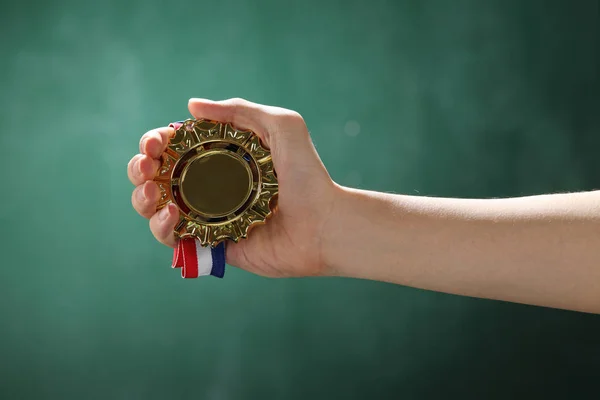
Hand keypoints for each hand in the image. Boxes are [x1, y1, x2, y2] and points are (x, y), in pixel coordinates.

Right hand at [128, 98, 337, 276]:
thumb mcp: (282, 125)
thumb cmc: (307, 175)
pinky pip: (175, 239)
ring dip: (142, 199)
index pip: (174, 148)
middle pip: (156, 177)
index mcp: (220, 158)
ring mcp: (208, 216)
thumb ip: (240, 110)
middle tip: (147, 167)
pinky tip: (171, 216)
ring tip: (153, 196)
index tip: (156, 143)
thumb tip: (191, 107)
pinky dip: (162, 228)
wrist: (324, 223)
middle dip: (139, 169)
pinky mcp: (212, 244)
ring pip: (156, 208)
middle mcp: (209, 186)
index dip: (155, 142)